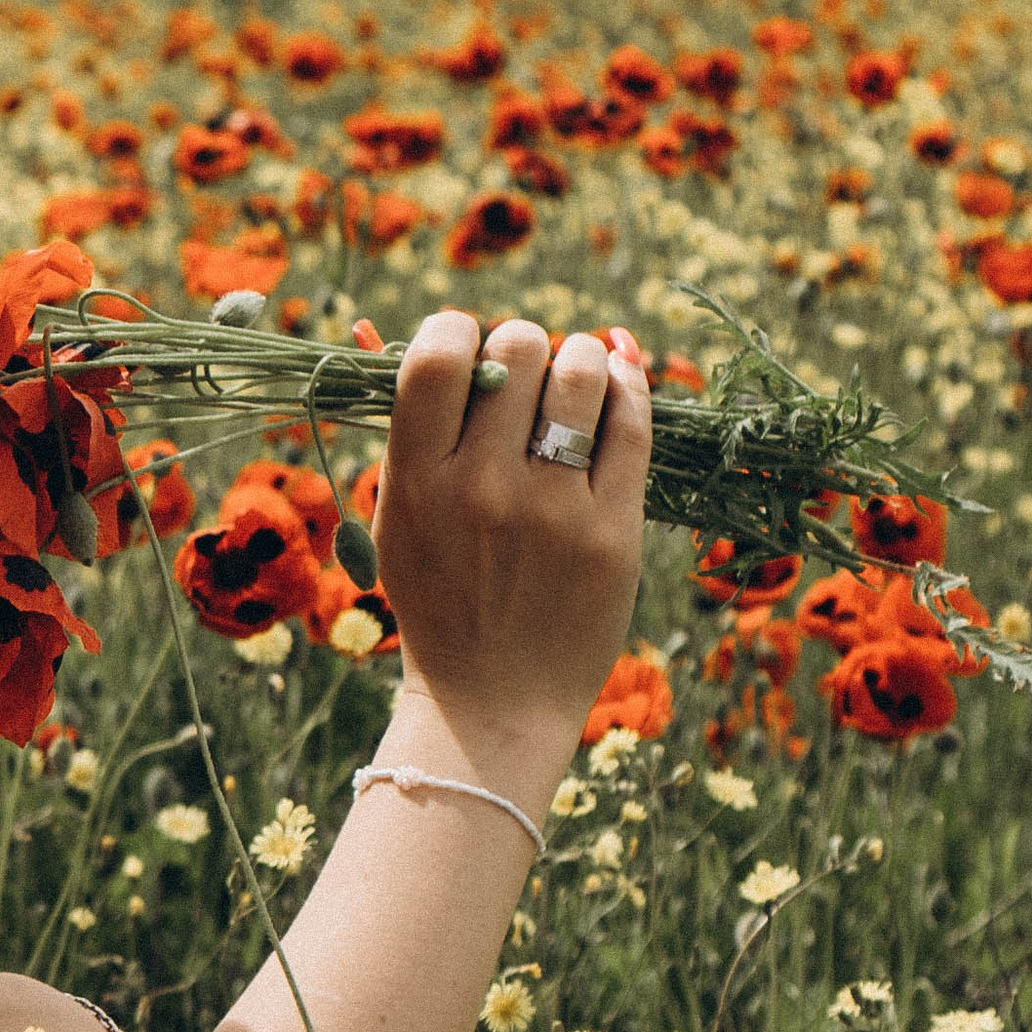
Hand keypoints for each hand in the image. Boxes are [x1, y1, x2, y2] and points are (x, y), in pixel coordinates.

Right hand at [369, 311, 650, 779]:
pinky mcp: (614, 534)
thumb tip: (460, 338)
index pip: (437, 355)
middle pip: (517, 349)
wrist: (493, 703)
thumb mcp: (397, 523)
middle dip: (523, 345)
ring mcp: (553, 512)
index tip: (466, 347)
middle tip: (525, 376)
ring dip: (581, 359)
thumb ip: (416, 438)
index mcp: (415, 484)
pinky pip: (633, 426)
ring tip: (574, 381)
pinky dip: (629, 390)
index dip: (455, 328)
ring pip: (583, 373)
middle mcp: (482, 490)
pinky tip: (618, 388)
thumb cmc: (439, 602)